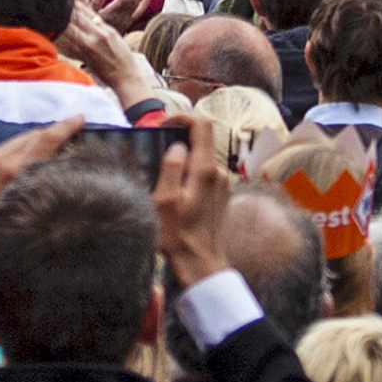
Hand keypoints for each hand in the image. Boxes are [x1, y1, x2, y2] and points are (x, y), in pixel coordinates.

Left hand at [0, 118, 83, 286]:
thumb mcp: (17, 216)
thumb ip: (34, 188)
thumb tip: (56, 174)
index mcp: (9, 172)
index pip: (44, 141)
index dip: (64, 127)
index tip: (80, 118)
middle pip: (31, 136)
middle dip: (53, 130)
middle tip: (73, 129)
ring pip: (17, 141)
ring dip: (37, 138)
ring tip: (54, 141)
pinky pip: (4, 150)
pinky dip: (21, 147)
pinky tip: (28, 156)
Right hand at [151, 110, 231, 282]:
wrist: (202, 265)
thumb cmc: (178, 237)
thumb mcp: (164, 202)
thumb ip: (170, 168)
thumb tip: (177, 146)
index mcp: (205, 170)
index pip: (202, 124)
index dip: (182, 117)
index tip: (164, 125)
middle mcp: (220, 172)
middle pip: (203, 139)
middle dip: (180, 139)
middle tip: (157, 152)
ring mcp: (225, 183)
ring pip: (203, 157)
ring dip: (185, 159)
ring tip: (164, 179)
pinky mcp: (223, 194)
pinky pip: (206, 173)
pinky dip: (192, 173)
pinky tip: (178, 193)